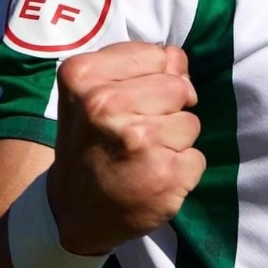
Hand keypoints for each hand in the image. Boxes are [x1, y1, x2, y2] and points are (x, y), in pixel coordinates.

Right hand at [46, 43, 203, 255]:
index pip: (159, 56)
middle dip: (167, 110)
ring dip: (174, 142)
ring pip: (191, 123)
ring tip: (141, 157)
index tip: (128, 104)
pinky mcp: (164, 175)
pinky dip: (181, 171)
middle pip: (179, 88)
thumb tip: (179, 62)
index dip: (154, 80)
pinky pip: (197, 158)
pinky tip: (151, 179)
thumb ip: (140, 65)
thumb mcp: (96, 93)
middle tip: (135, 135)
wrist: (70, 212)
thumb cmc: (89, 142)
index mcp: (85, 76)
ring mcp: (138, 141)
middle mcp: (106, 105)